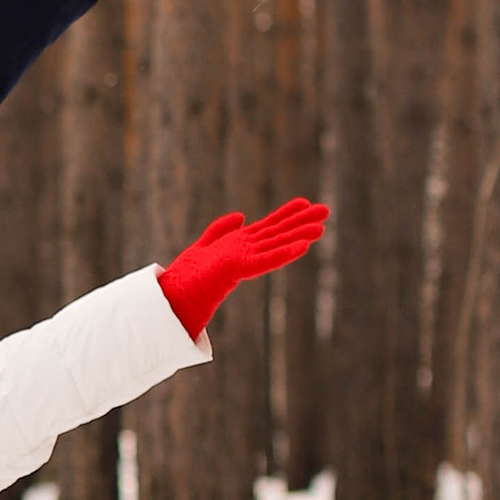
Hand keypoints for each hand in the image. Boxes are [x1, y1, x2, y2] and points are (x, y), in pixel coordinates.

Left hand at [157, 196, 327, 342]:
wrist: (173, 297)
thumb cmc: (186, 277)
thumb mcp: (202, 245)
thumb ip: (219, 230)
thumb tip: (242, 216)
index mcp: (239, 245)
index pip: (267, 227)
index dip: (286, 214)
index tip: (304, 202)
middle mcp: (246, 252)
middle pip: (278, 233)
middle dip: (301, 222)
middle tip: (326, 209)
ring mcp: (244, 261)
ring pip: (277, 245)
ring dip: (300, 236)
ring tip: (322, 227)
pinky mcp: (238, 270)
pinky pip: (265, 261)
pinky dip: (283, 254)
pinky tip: (302, 246)